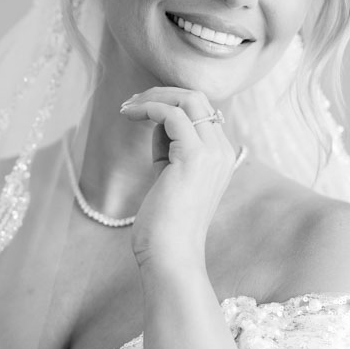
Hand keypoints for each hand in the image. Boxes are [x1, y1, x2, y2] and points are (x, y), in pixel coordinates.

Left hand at [118, 88, 240, 270]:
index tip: (139, 108)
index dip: (169, 104)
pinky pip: (172, 114)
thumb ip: (168, 149)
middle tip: (130, 103)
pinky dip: (149, 108)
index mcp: (220, 156)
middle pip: (197, 98)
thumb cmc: (164, 224)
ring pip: (188, 99)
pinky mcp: (195, 157)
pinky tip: (130, 115)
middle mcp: (222, 151)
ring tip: (127, 108)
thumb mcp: (168, 177)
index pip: (200, 112)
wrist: (170, 255)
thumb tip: (157, 123)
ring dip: (153, 97)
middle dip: (162, 93)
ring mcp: (213, 153)